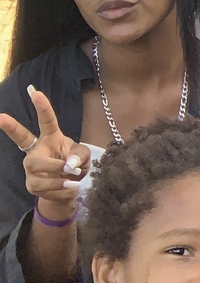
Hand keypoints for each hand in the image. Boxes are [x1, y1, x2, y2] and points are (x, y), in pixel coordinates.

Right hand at [0, 87, 91, 218]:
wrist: (69, 187)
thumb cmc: (75, 165)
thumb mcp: (85, 156)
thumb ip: (80, 156)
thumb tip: (68, 164)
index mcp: (51, 138)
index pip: (46, 121)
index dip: (42, 107)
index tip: (35, 91)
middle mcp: (36, 152)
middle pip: (32, 156)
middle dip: (50, 164)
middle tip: (66, 168)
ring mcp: (30, 169)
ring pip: (38, 175)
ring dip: (58, 180)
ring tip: (72, 182)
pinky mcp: (31, 185)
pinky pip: (44, 189)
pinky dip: (61, 191)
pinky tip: (68, 189)